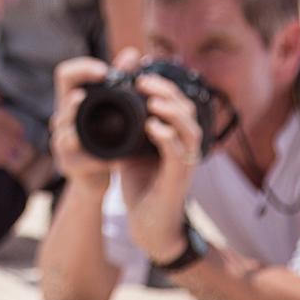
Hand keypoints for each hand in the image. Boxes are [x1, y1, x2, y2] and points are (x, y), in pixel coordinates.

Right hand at [49, 56, 115, 186]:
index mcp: (72, 102)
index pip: (65, 74)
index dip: (81, 68)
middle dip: (74, 98)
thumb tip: (133, 53)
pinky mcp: (69, 166)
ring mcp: (62, 143)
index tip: (103, 71)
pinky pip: (82, 159)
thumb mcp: (108, 108)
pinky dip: (99, 159)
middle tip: (88, 96)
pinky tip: (115, 159)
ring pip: (64, 130)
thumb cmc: (100, 138)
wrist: (93, 177)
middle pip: (61, 100)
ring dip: (76, 121)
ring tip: (95, 120)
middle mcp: (62, 119)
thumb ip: (119, 79)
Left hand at [113, 48, 202, 262]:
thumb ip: (126, 128)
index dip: (164, 85)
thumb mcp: (131, 150)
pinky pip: (178, 153)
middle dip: (167, 90)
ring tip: (152, 98)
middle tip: (143, 80)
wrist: (149, 226)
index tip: (141, 72)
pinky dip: (167, 136)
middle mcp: (185, 147)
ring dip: (171, 110)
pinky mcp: (178, 179)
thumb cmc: (142, 187)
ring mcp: (184, 163)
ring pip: (190, 128)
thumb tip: (109, 103)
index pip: (178, 102)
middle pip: (188, 109)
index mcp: (175, 137)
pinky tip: (152, 126)